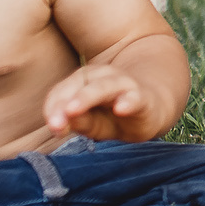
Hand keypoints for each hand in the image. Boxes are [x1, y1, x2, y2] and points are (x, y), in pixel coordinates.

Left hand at [44, 63, 159, 140]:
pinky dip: (128, 101)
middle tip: (54, 123)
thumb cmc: (113, 116)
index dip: (53, 108)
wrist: (151, 110)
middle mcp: (102, 78)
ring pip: (104, 86)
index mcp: (84, 82)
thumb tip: (58, 125)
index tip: (52, 127)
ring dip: (87, 96)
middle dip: (64, 102)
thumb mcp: (91, 123)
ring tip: (72, 109)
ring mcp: (123, 85)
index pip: (62, 91)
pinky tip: (120, 109)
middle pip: (80, 84)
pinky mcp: (143, 97)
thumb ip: (76, 121)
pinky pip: (135, 97)